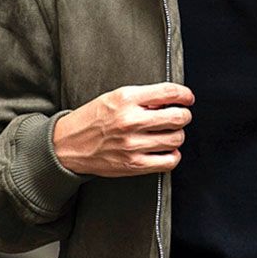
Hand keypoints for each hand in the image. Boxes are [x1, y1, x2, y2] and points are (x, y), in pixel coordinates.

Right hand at [52, 82, 193, 176]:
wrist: (68, 145)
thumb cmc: (93, 119)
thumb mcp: (114, 97)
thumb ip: (142, 97)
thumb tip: (173, 99)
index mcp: (125, 99)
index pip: (168, 92)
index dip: (185, 95)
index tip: (187, 98)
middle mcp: (130, 121)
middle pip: (178, 117)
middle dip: (184, 115)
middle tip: (180, 116)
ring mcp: (132, 145)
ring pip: (176, 139)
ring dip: (178, 135)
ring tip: (169, 133)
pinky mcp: (133, 165)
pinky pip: (168, 161)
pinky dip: (173, 155)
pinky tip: (166, 150)